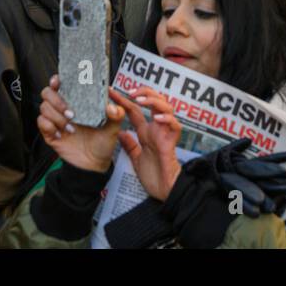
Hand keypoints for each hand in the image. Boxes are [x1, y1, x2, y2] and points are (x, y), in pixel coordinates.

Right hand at [36, 75, 124, 172]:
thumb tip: (112, 107)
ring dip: (57, 116)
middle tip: (71, 113)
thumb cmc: (102, 143)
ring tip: (71, 127)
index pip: (62, 84)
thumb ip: (116, 115)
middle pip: (47, 93)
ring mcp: (56, 120)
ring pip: (44, 107)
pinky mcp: (50, 133)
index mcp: (77, 102)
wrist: (94, 165)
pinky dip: (50, 127)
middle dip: (57, 100)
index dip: (57, 80)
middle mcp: (64, 108)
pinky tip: (61, 134)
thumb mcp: (113, 128)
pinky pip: (41, 123)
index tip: (58, 81)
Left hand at [116, 87, 182, 201]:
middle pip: (155, 101)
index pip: (135, 110)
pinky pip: (175, 126)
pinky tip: (156, 118)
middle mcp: (157, 129)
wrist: (165, 192)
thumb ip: (130, 146)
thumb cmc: (154, 177)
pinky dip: (167, 120)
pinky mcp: (171, 144)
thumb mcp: (136, 159)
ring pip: (167, 108)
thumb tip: (121, 133)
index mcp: (147, 132)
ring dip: (154, 101)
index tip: (111, 92)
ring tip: (141, 101)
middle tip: (130, 92)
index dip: (124, 100)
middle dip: (144, 92)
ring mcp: (165, 135)